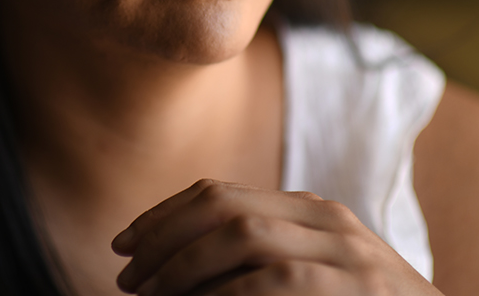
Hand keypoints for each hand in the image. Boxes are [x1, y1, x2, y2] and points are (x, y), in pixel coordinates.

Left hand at [112, 179, 440, 295]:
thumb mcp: (313, 270)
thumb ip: (260, 257)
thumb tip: (172, 267)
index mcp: (309, 209)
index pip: (218, 192)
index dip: (162, 215)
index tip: (124, 243)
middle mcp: (325, 218)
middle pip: (221, 205)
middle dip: (161, 237)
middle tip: (125, 276)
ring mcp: (345, 251)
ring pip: (241, 236)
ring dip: (182, 267)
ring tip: (150, 295)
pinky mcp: (354, 287)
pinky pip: (272, 281)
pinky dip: (224, 294)